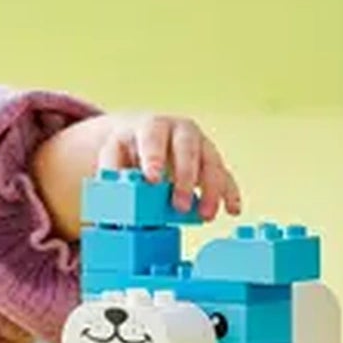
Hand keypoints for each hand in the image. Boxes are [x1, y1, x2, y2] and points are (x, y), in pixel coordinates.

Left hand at [82, 112, 243, 223]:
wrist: (144, 137)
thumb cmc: (128, 149)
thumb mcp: (113, 154)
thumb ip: (111, 170)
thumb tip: (110, 190)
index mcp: (152, 126)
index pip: (153, 137)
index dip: (154, 157)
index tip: (152, 179)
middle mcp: (180, 131)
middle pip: (187, 149)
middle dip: (185, 177)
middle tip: (179, 205)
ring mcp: (200, 145)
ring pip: (211, 163)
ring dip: (210, 190)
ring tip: (205, 215)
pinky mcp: (212, 162)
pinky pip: (225, 175)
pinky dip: (230, 192)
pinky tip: (232, 209)